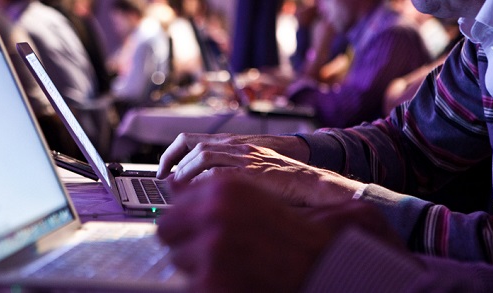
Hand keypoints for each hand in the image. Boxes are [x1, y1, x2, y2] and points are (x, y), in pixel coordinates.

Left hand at [157, 178, 403, 292]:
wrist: (325, 260)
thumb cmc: (295, 230)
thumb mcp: (252, 196)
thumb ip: (213, 195)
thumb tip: (173, 191)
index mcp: (223, 187)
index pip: (173, 200)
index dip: (183, 217)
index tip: (187, 226)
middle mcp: (213, 212)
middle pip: (166, 229)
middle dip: (183, 240)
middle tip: (206, 249)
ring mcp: (211, 247)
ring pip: (178, 259)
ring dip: (196, 264)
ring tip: (228, 265)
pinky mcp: (212, 279)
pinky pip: (191, 283)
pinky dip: (206, 284)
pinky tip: (230, 280)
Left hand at [161, 135, 361, 205]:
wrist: (309, 181)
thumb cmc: (281, 180)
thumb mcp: (247, 170)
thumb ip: (223, 174)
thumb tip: (195, 188)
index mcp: (234, 144)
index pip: (191, 140)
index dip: (172, 154)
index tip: (163, 171)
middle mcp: (238, 146)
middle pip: (196, 149)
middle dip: (177, 168)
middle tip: (168, 185)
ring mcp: (246, 157)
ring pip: (205, 157)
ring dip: (188, 174)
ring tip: (181, 192)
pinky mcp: (255, 171)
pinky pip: (222, 174)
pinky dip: (207, 184)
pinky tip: (201, 197)